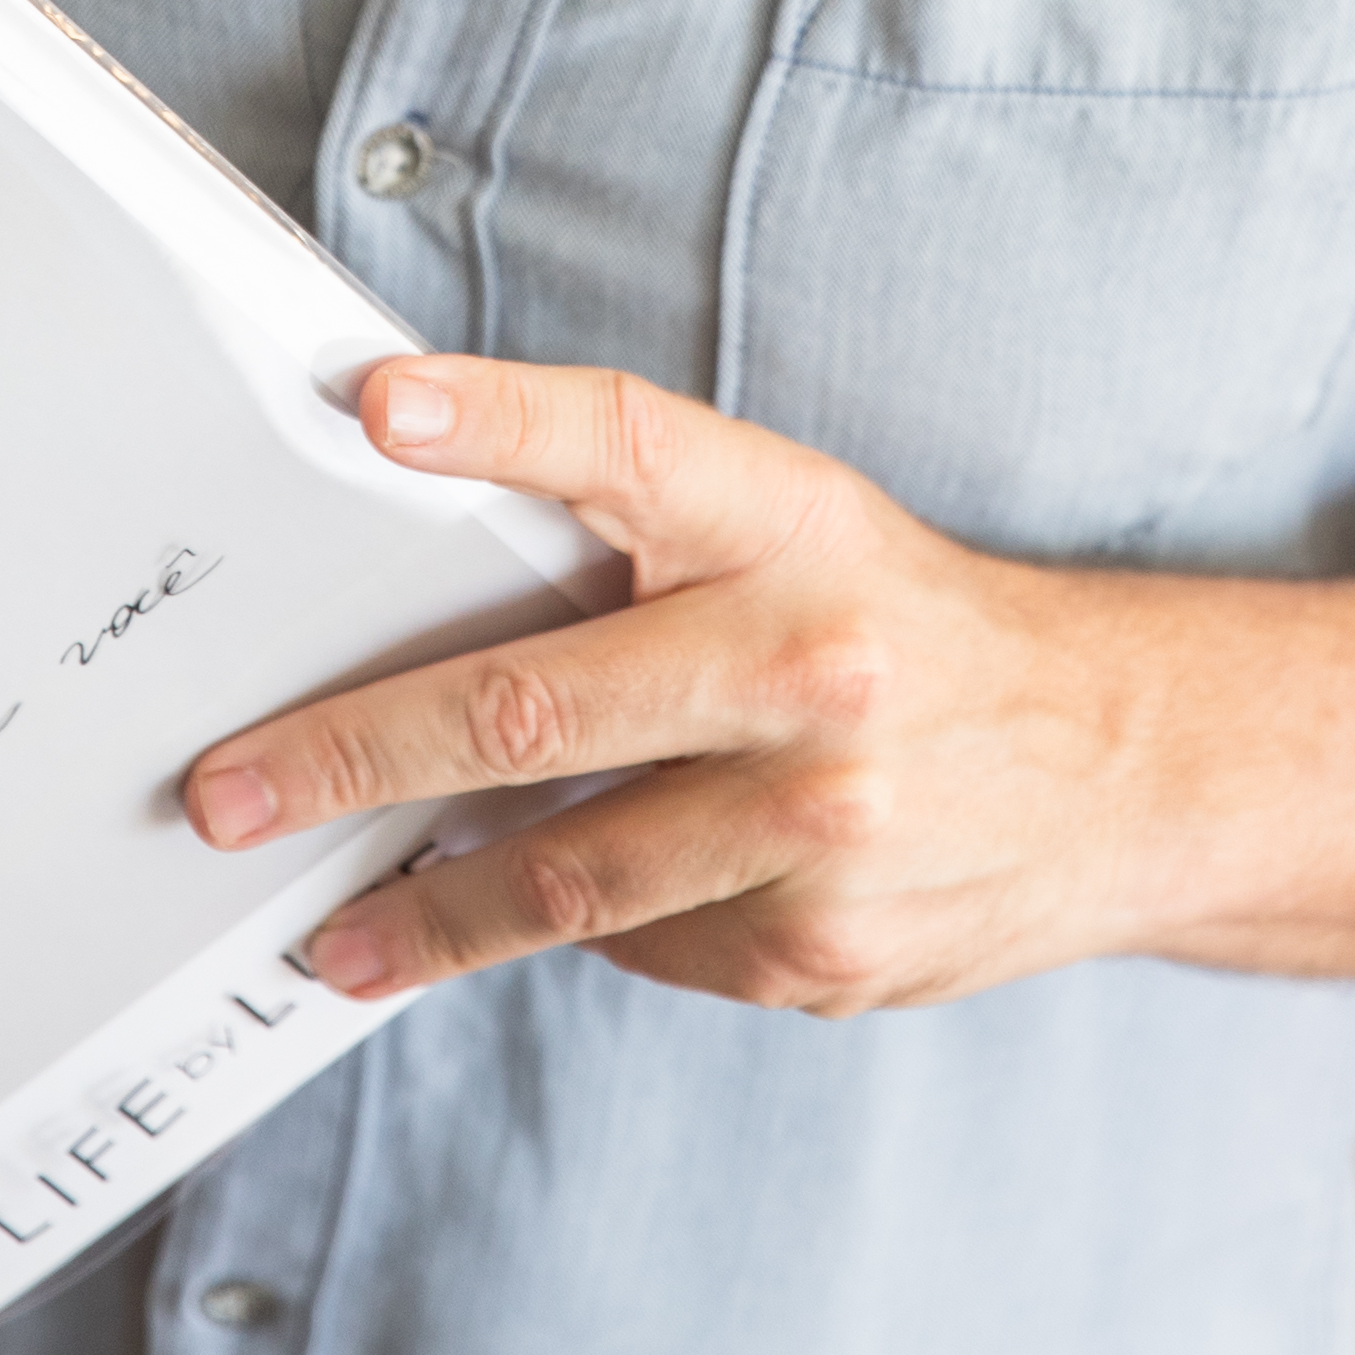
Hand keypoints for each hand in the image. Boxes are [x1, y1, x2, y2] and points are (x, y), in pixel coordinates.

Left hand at [185, 358, 1177, 1016]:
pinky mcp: (823, 945)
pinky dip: (588, 928)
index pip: (625, 440)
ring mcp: (819, 819)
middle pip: (531, 707)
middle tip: (234, 790)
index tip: (380, 408)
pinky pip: (643, 942)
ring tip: (329, 930)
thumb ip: (637, 536)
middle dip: (350, 753)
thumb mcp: (798, 529)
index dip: (500, 417)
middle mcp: (810, 660)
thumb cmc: (903, 628)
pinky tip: (557, 918)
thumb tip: (415, 581)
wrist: (1120, 766)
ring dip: (422, 911)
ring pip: (564, 873)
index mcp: (790, 522)